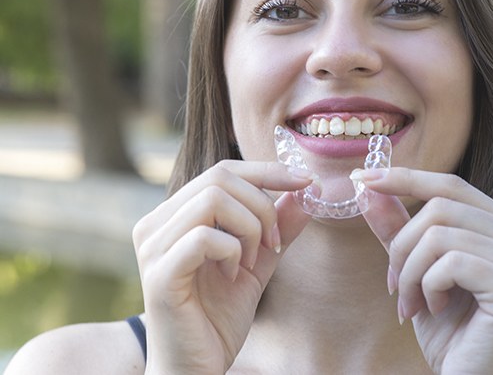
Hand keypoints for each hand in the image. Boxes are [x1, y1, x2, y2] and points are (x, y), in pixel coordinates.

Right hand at [132, 161, 312, 374]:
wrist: (195, 369)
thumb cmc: (218, 316)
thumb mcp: (259, 262)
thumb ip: (278, 226)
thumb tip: (306, 190)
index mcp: (176, 215)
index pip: (222, 171)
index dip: (267, 170)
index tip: (305, 181)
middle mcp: (156, 223)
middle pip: (219, 177)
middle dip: (262, 205)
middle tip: (274, 244)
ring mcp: (153, 246)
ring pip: (212, 200)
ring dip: (249, 228)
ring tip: (253, 260)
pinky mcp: (159, 274)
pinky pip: (205, 238)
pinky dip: (232, 252)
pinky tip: (233, 277)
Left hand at [357, 167, 492, 374]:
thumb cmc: (448, 327)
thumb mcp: (415, 269)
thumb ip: (397, 227)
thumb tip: (369, 188)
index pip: (449, 185)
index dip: (405, 178)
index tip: (363, 178)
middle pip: (438, 206)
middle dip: (402, 245)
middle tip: (395, 284)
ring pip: (437, 234)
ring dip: (410, 272)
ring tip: (412, 303)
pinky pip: (448, 263)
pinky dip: (427, 287)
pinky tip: (434, 309)